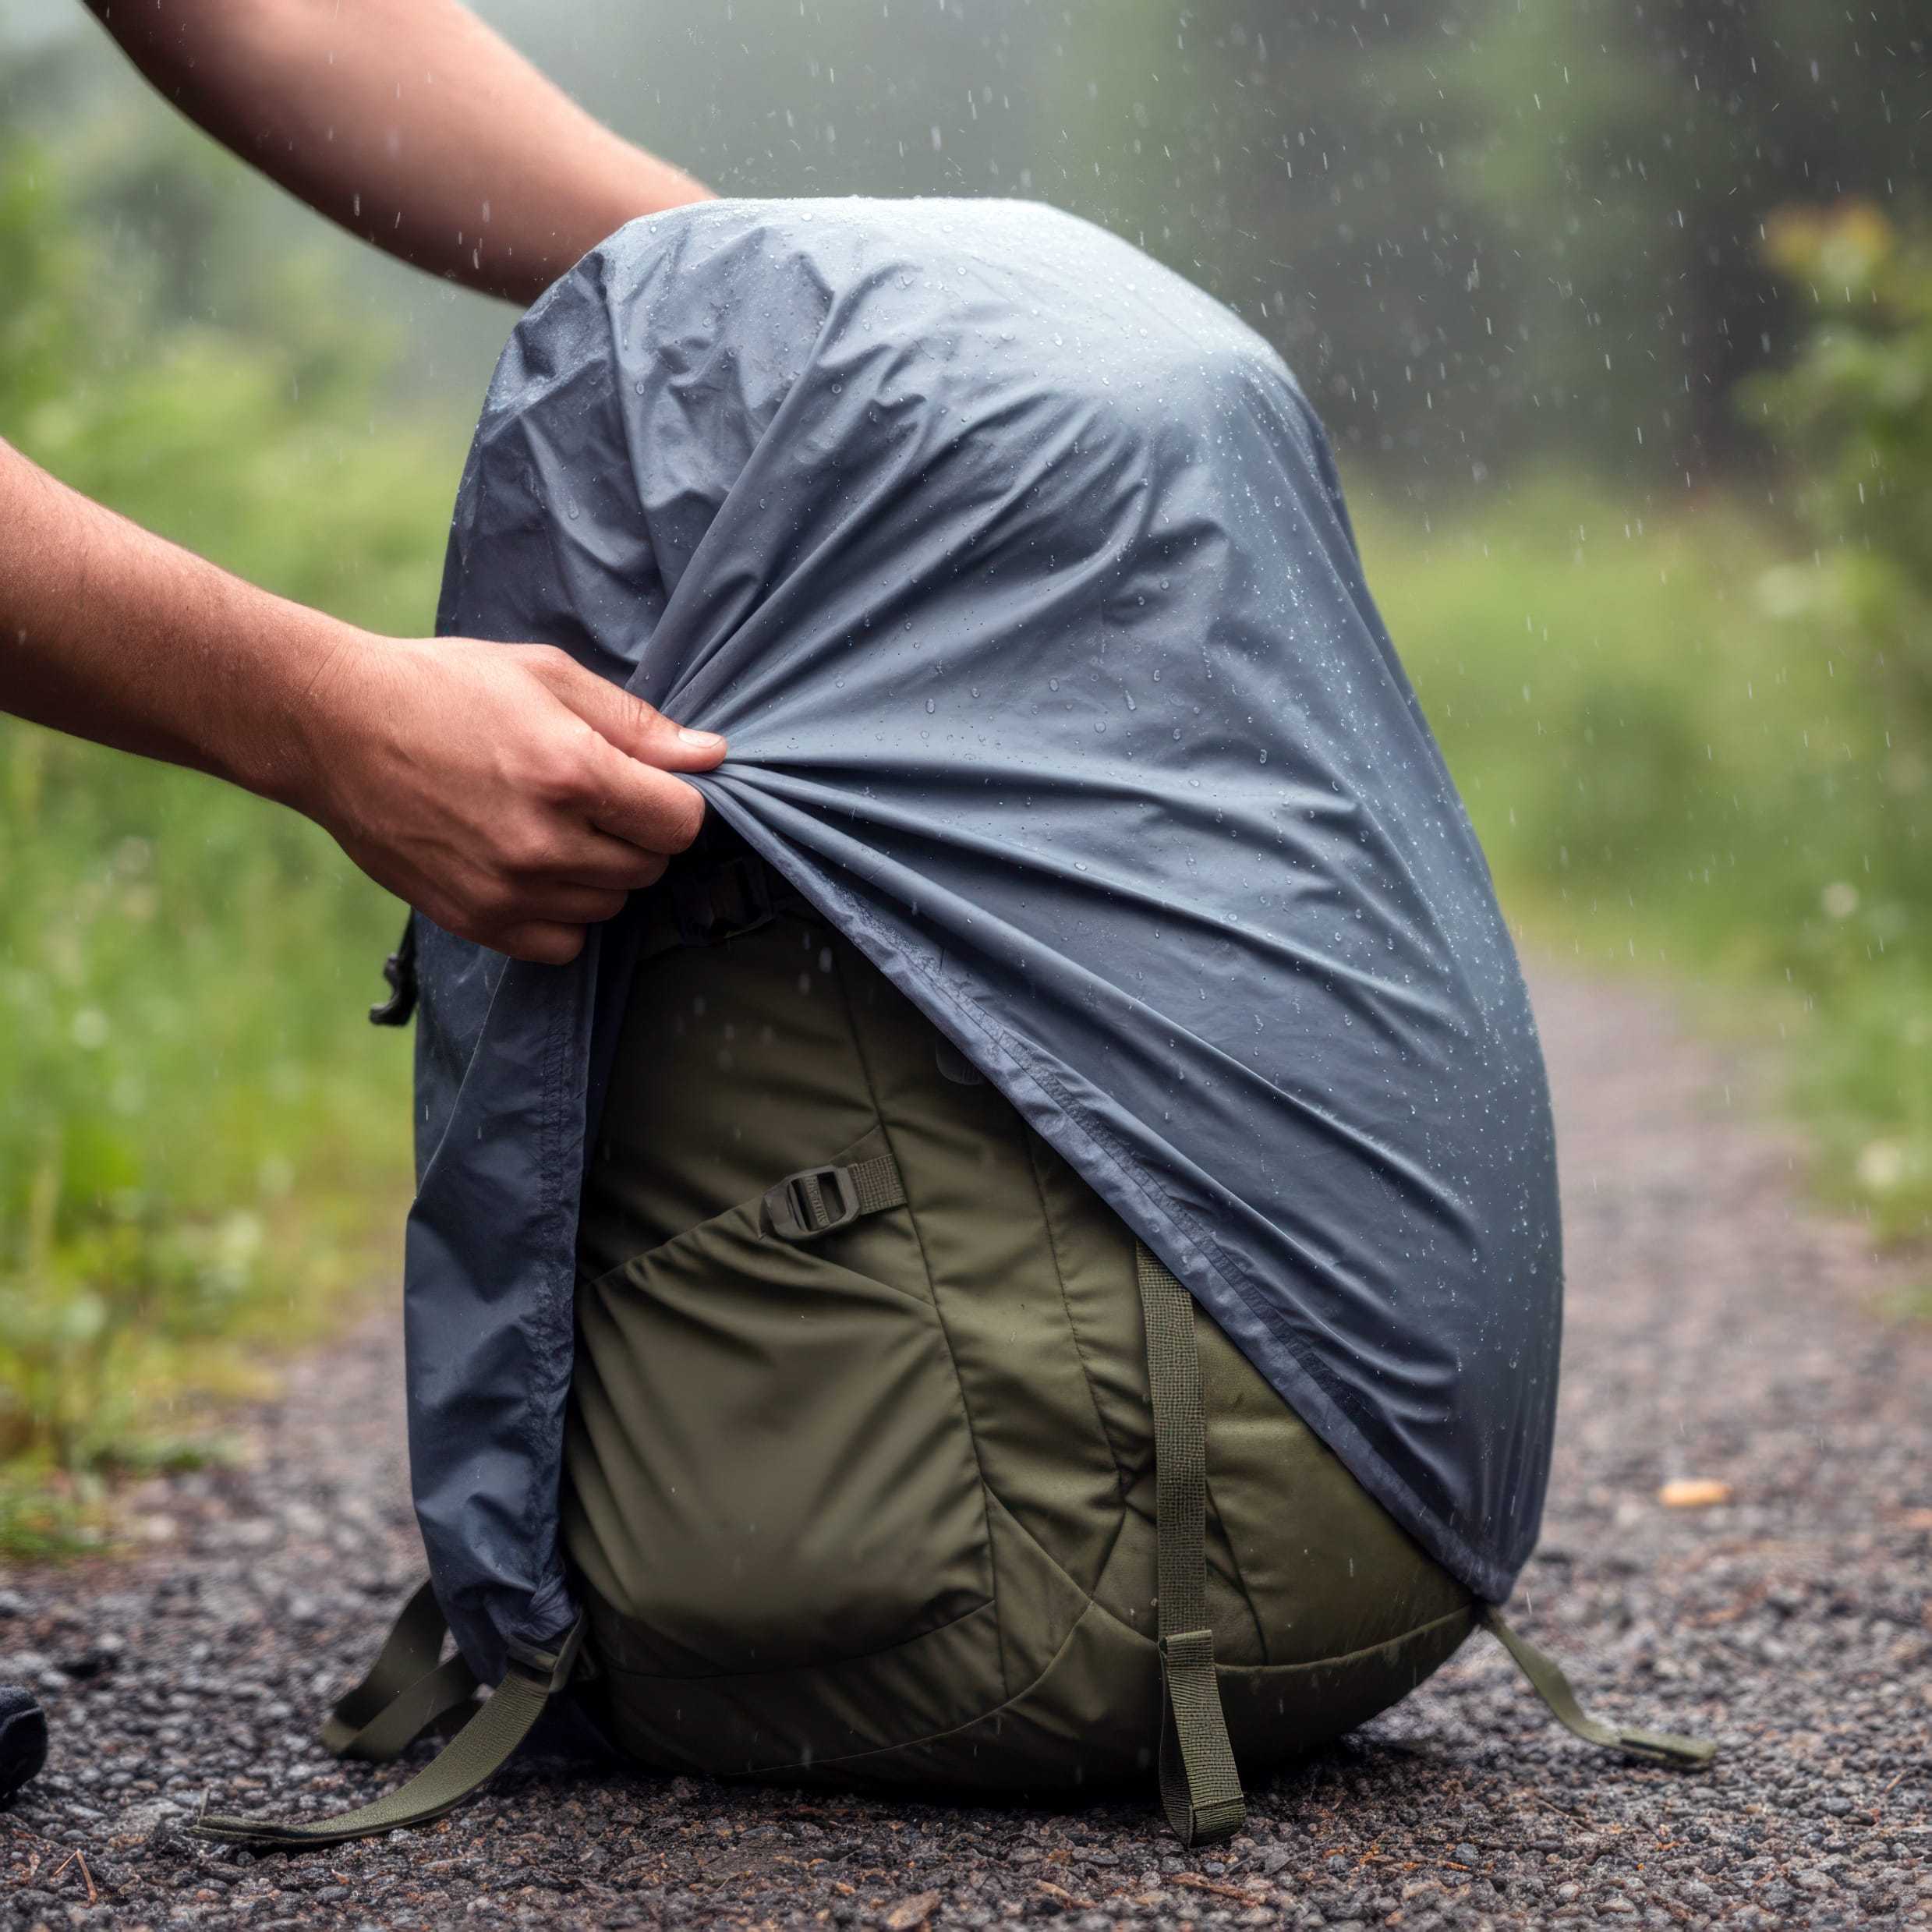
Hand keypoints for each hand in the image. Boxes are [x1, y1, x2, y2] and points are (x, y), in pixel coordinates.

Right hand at [298, 634, 725, 962]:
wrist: (333, 727)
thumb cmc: (443, 688)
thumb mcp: (546, 677)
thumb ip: (637, 724)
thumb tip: (712, 756)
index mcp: (572, 773)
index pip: (681, 823)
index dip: (675, 802)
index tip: (646, 785)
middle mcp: (545, 842)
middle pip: (648, 867)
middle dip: (636, 834)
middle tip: (591, 798)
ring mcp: (508, 889)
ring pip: (608, 906)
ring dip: (598, 873)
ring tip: (551, 826)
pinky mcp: (476, 920)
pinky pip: (562, 944)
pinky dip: (561, 914)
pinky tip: (532, 869)